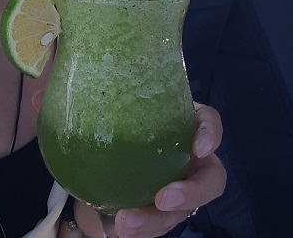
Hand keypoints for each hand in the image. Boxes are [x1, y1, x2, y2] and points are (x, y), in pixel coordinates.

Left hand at [108, 104, 225, 237]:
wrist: (105, 147)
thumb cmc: (117, 116)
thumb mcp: (117, 101)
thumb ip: (111, 94)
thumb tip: (82, 70)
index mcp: (185, 124)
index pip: (208, 122)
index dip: (210, 134)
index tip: (199, 147)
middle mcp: (191, 158)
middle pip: (209, 179)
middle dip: (191, 193)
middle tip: (162, 199)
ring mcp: (180, 188)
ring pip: (182, 210)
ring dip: (156, 220)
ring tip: (125, 223)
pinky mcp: (162, 212)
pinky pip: (158, 225)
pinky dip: (141, 230)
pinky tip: (120, 229)